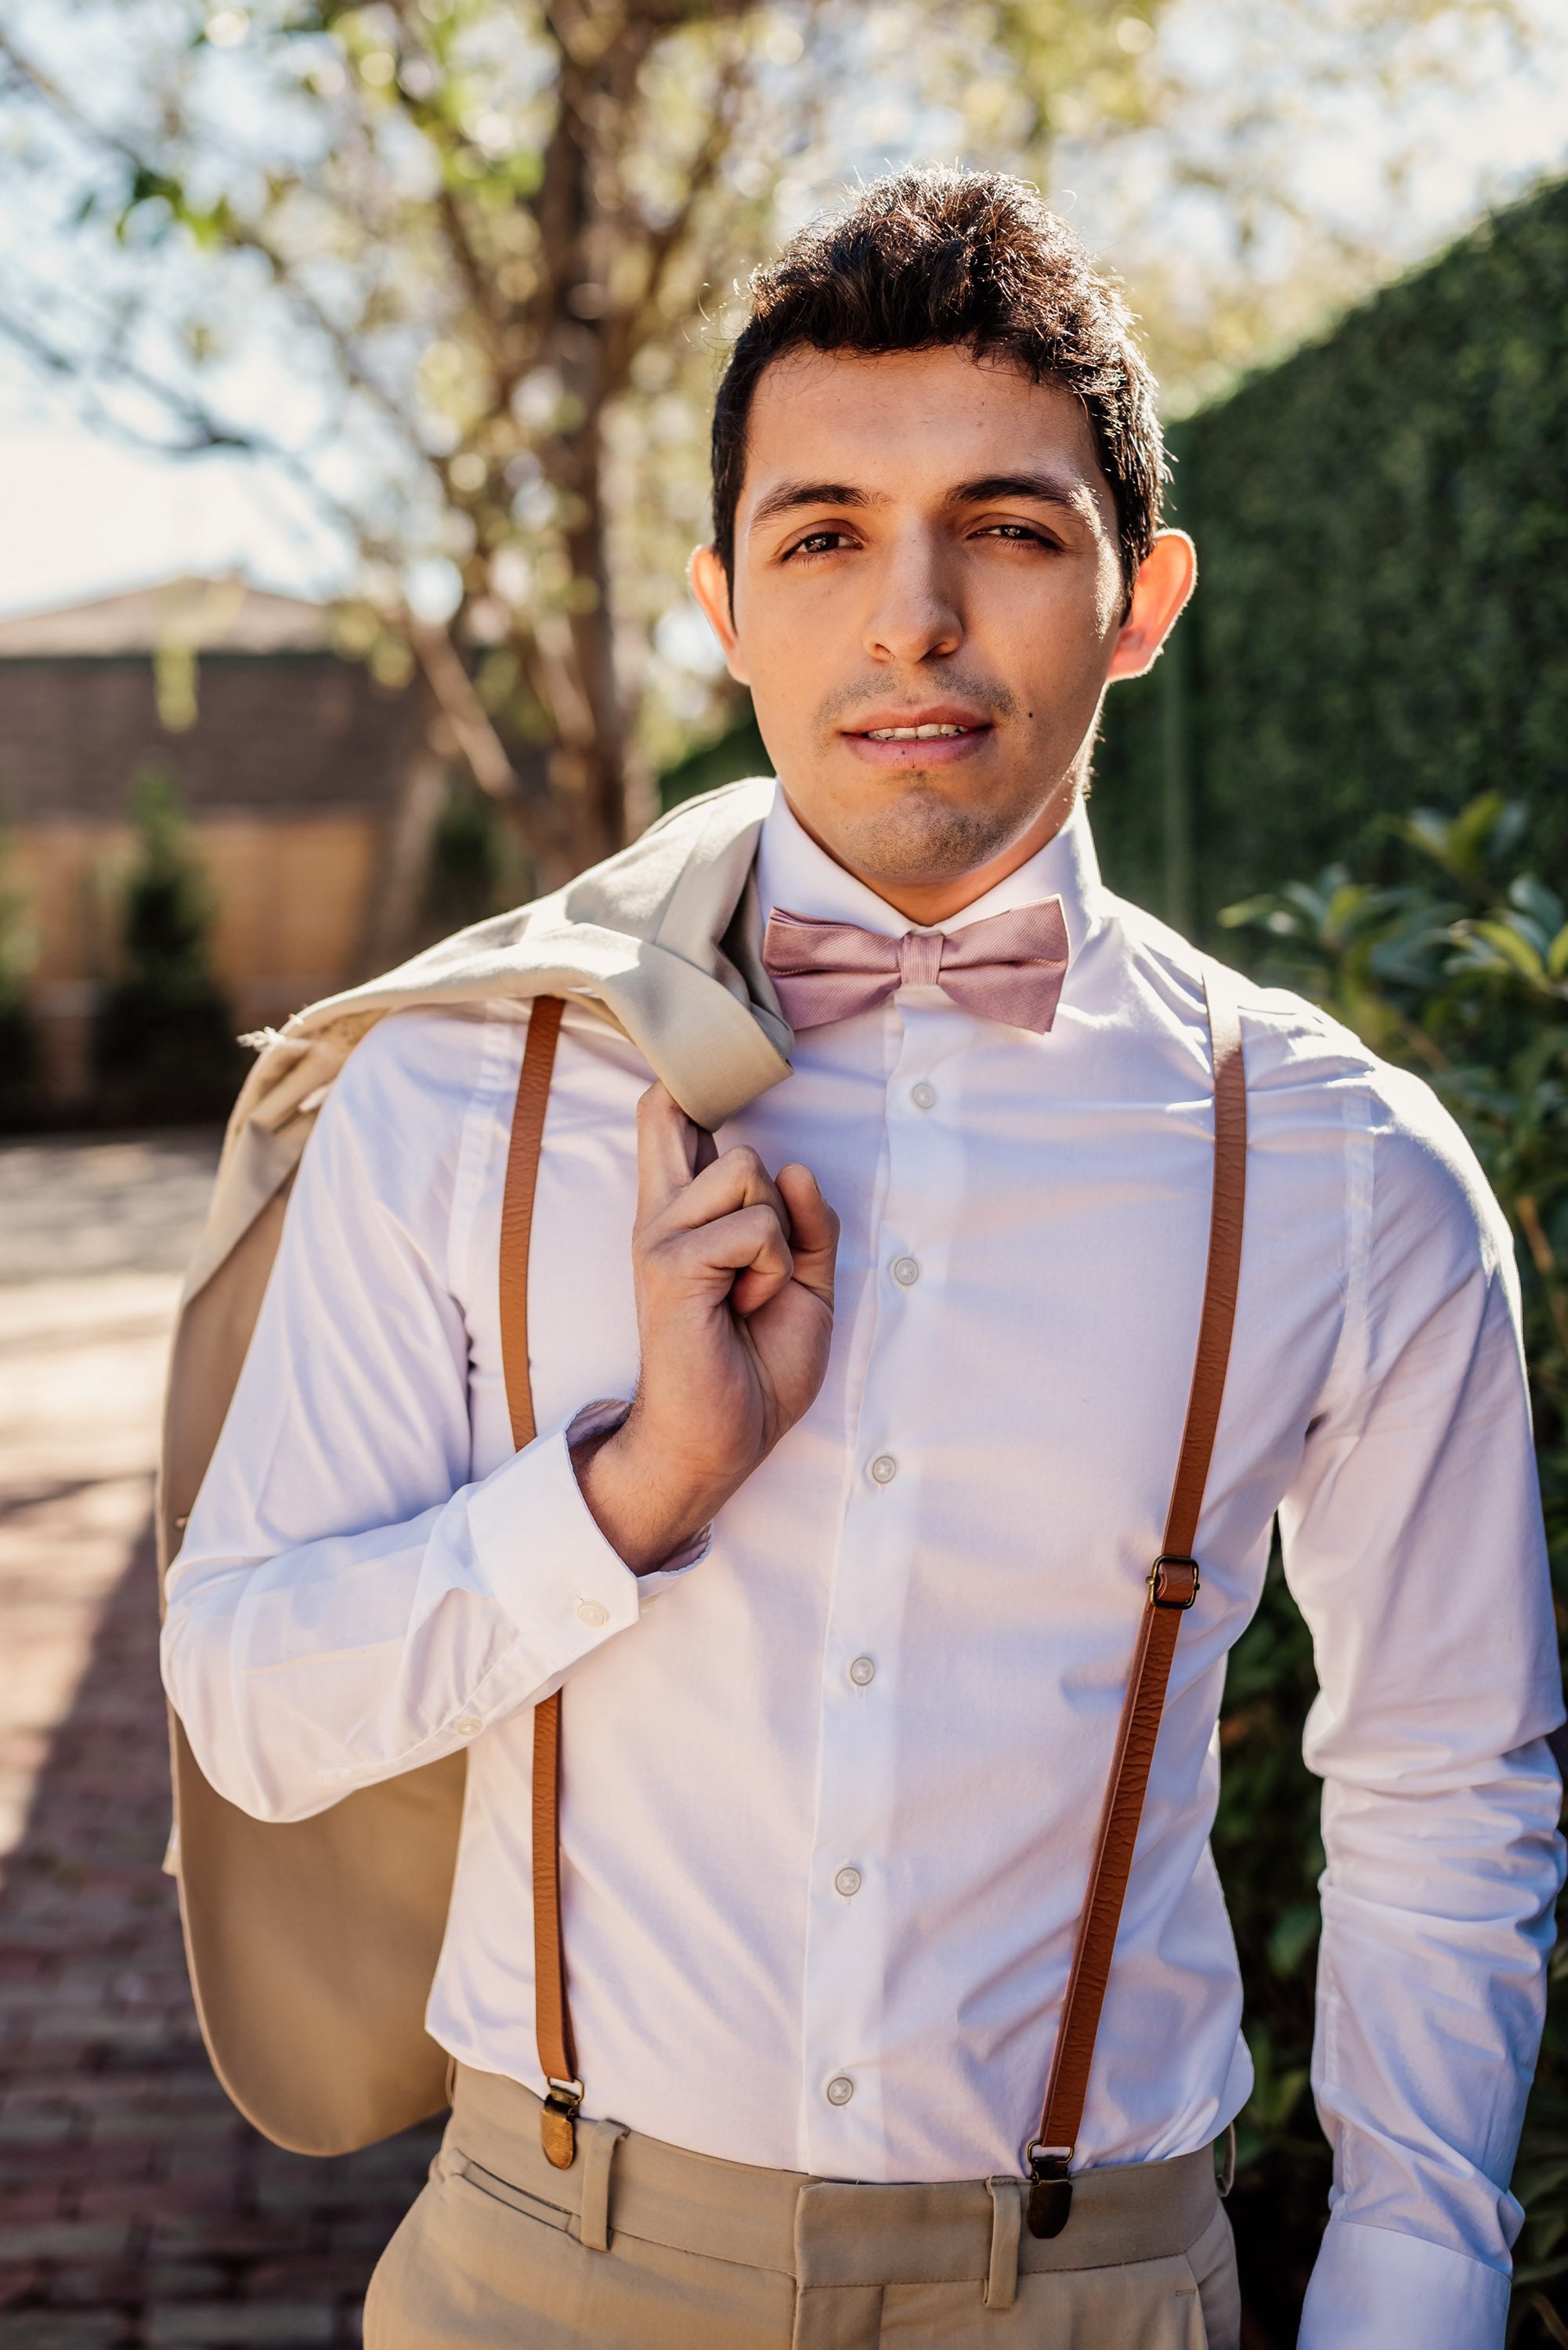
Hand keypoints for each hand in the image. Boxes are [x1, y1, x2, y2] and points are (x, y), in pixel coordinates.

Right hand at [572, 1084, 838, 1572]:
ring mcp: (660, 1234)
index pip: (667, 1119)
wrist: (724, 1437)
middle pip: (711, 1126)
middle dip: (767, 1192)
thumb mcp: (805, 1282)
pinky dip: (774, 1271)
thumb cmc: (756, 1365)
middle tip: (756, 1270)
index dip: (678, 1083)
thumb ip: (805, 1223)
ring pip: (748, 1169)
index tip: (682, 1064)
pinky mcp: (670, 1261)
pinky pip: (757, 1227)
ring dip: (777, 1239)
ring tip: (751, 1293)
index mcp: (685, 1214)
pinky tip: (745, 1307)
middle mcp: (662, 1214)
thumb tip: (793, 1166)